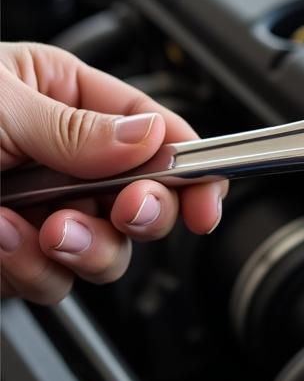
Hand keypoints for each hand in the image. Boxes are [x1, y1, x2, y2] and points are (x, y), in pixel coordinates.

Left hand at [0, 42, 226, 303]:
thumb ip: (76, 128)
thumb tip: (154, 138)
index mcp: (63, 97)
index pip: (154, 130)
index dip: (191, 166)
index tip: (206, 200)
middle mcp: (60, 158)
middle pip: (147, 198)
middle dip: (142, 212)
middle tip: (129, 211)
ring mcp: (40, 213)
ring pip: (110, 250)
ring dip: (87, 248)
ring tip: (45, 231)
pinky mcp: (15, 262)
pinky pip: (55, 283)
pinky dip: (32, 271)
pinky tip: (1, 239)